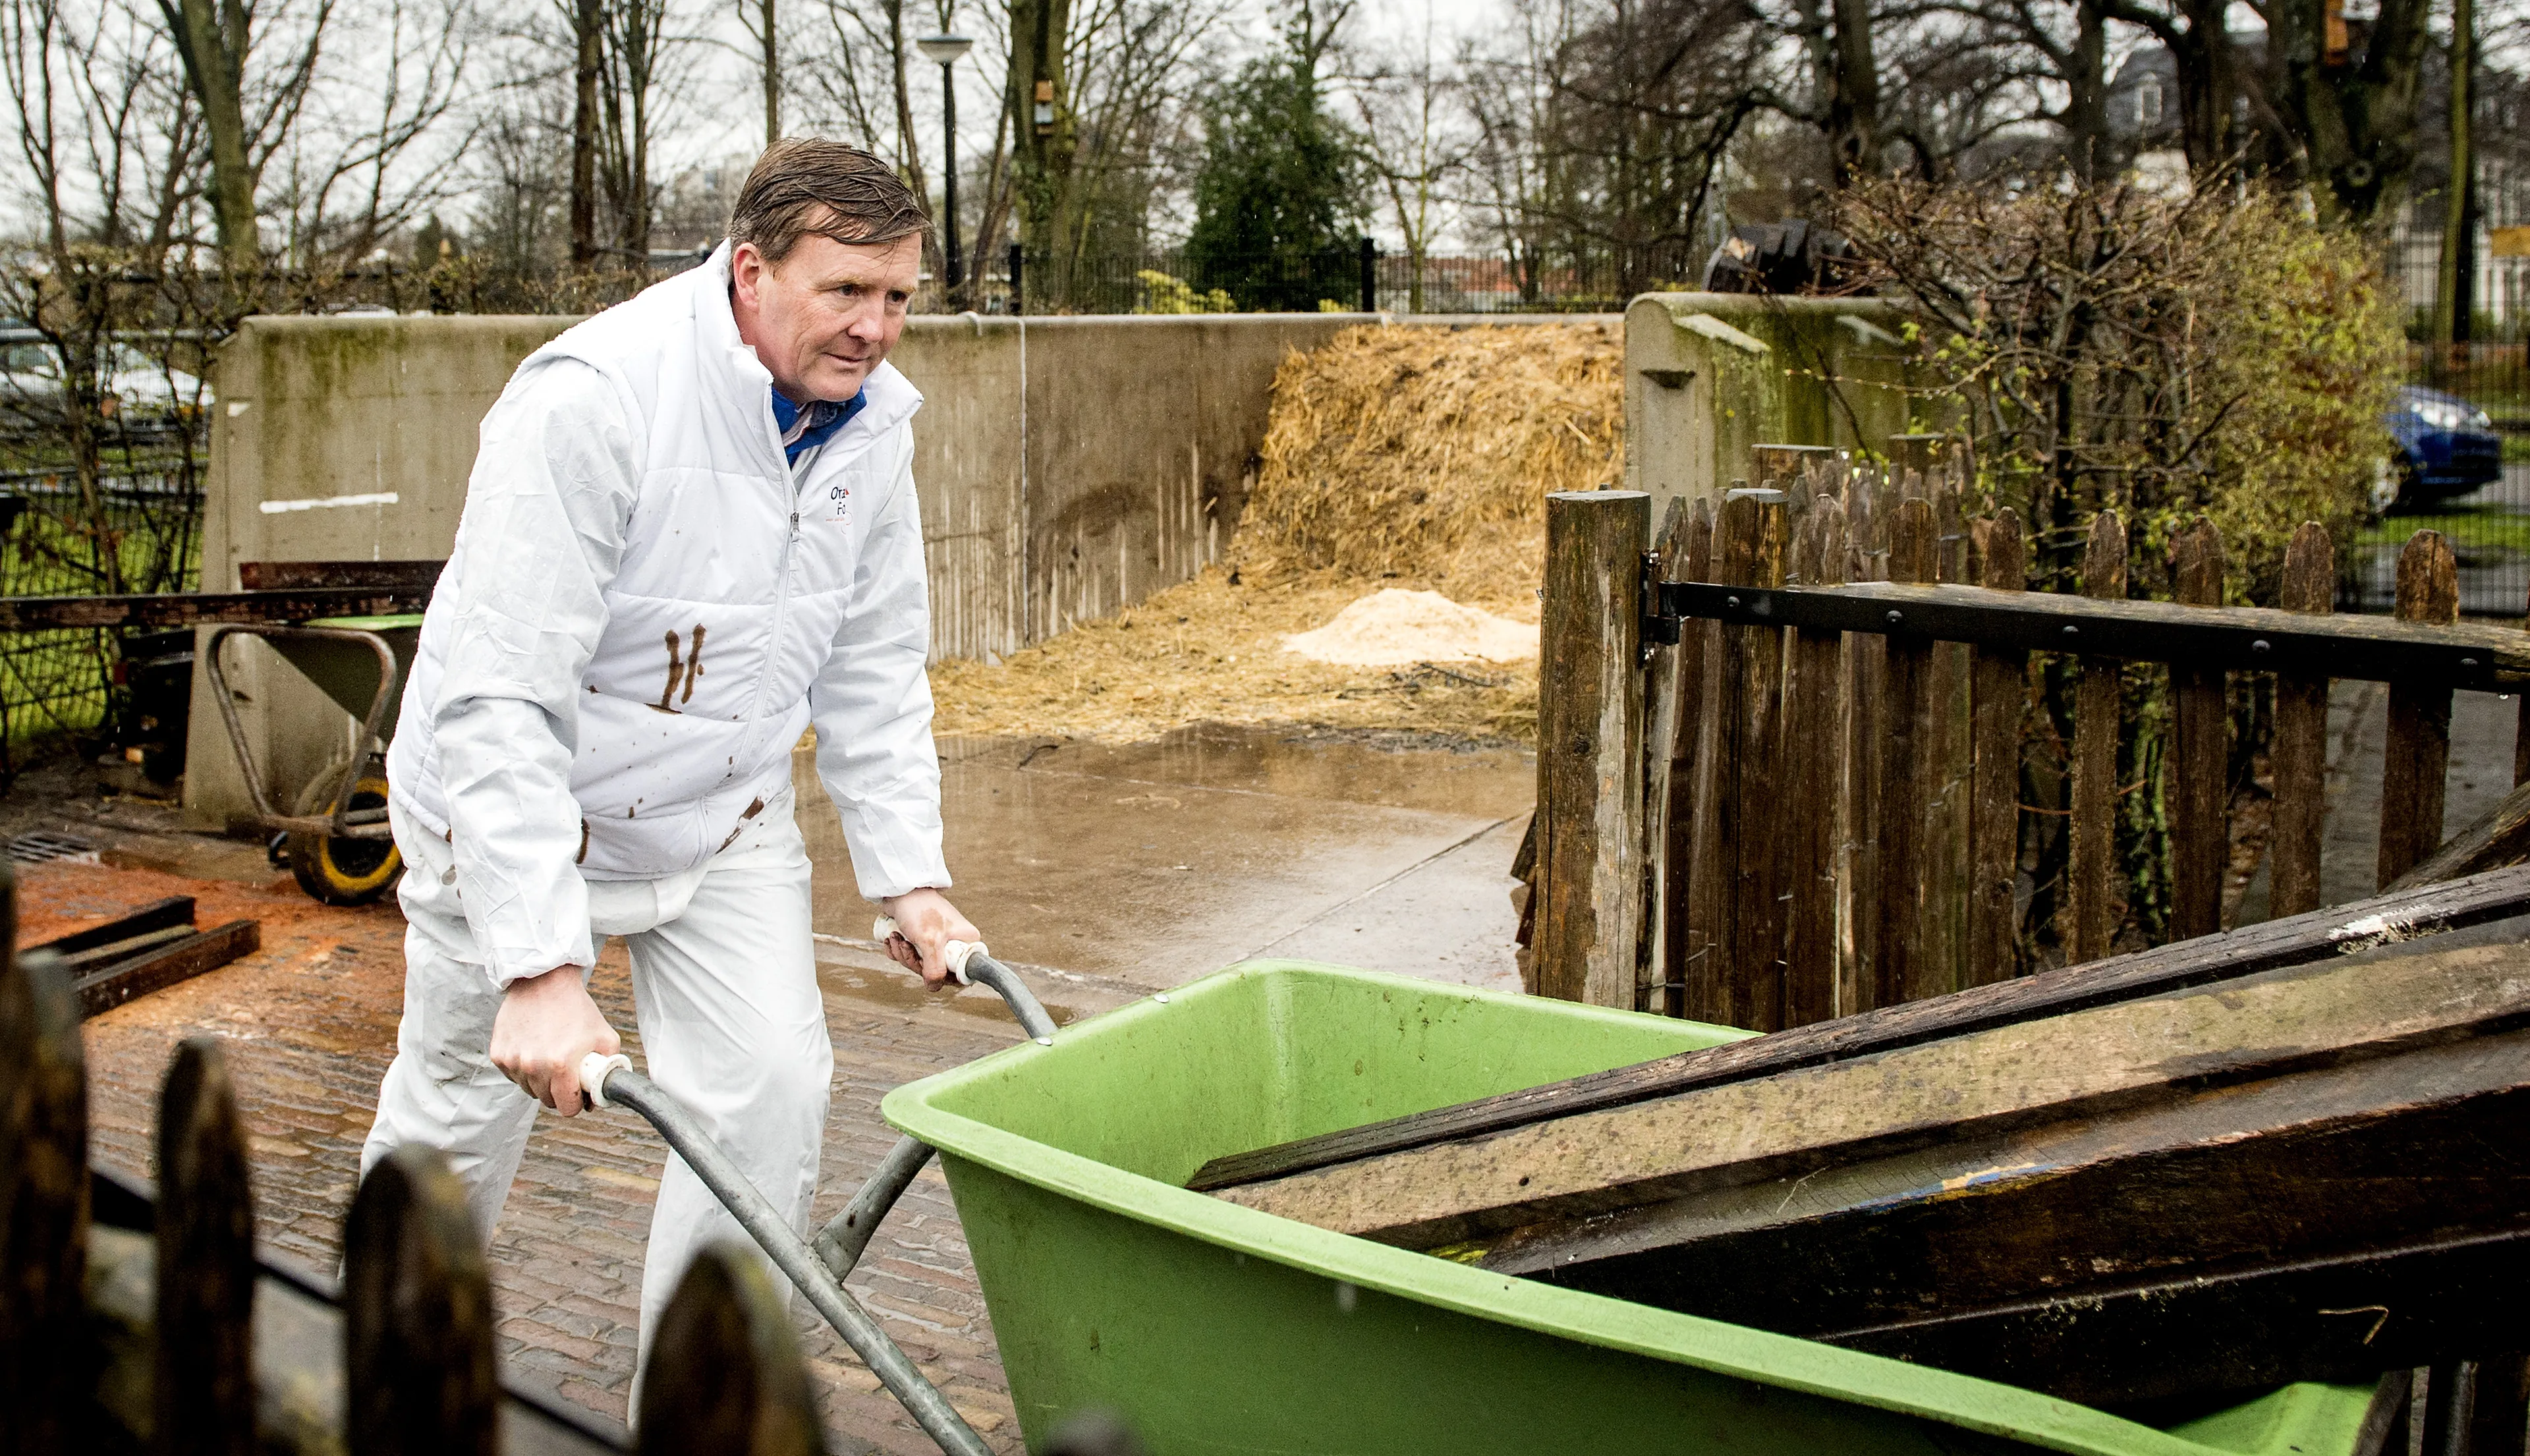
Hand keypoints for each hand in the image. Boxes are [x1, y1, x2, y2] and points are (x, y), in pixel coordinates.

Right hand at [489, 965, 620, 1115]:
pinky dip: (523, 1069)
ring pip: (529, 1089)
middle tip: (566, 1072)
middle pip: (547, 1101)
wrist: (543, 981)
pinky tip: (533, 1049)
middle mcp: (532, 1066)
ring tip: (550, 1056)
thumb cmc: (577, 1009)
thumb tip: (600, 1098)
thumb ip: (609, 1070)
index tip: (578, 1094)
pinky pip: (513, 1076)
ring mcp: (512, 1061)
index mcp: (560, 1065)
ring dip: (540, 1081)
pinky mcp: (498, 1054)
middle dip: (559, 1092)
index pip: (566, 1108)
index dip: (576, 1104)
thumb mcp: (606, 1038)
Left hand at [878, 887, 979, 990]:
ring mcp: (937, 942)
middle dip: (914, 962)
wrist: (900, 890)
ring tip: (897, 937)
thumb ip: (934, 969)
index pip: (961, 973)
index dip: (943, 977)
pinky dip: (897, 951)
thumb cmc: (919, 910)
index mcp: (966, 942)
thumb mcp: (929, 942)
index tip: (928, 969)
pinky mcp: (920, 939)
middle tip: (906, 945)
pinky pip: (909, 956)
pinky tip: (892, 938)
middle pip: (936, 971)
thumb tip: (934, 987)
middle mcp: (954, 943)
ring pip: (920, 965)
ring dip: (903, 954)